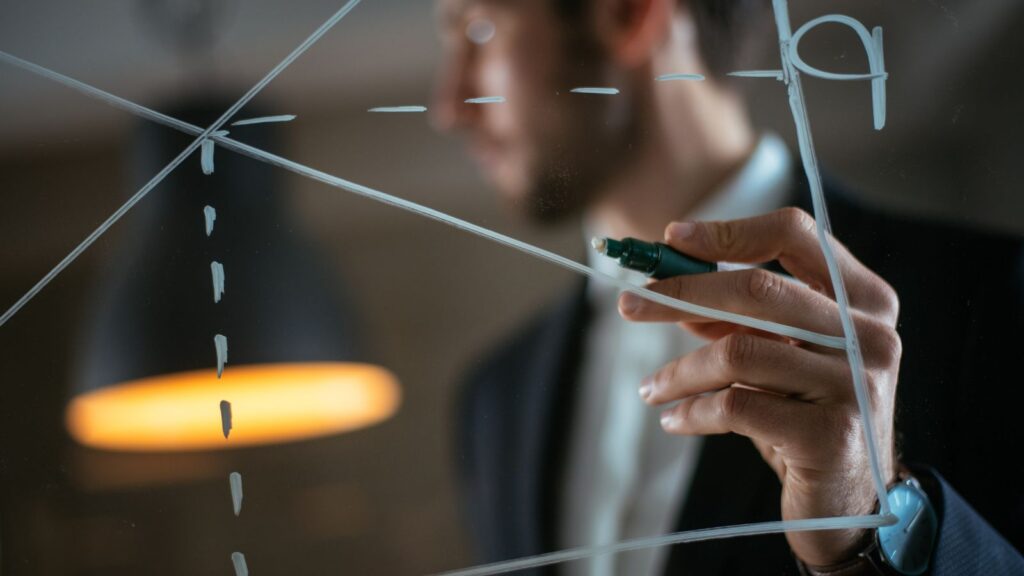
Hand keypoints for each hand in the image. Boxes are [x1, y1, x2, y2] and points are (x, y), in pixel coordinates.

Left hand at [618, 207, 900, 565]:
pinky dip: (693, 411)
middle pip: (758, 288)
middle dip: (681, 293)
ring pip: (738, 352)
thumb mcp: (778, 356)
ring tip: (651, 389)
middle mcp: (871, 335)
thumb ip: (736, 317)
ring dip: (679, 370)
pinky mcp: (830, 435)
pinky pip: (736, 406)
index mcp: (865, 299)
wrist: (852, 502)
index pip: (795, 235)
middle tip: (629, 305)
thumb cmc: (806, 416)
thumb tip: (668, 283)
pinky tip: (675, 420)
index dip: (728, 232)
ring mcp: (856, 385)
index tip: (671, 238)